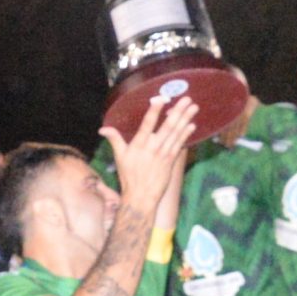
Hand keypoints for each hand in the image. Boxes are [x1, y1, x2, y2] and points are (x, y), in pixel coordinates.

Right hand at [100, 92, 199, 219]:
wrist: (141, 197)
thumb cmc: (129, 176)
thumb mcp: (119, 157)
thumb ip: (114, 139)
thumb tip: (102, 129)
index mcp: (139, 144)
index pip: (147, 124)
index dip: (155, 110)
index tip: (161, 98)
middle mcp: (153, 147)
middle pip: (167, 126)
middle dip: (178, 111)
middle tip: (187, 99)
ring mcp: (163, 154)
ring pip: (176, 133)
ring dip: (185, 119)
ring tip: (193, 107)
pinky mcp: (170, 161)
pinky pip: (179, 145)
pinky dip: (186, 134)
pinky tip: (192, 125)